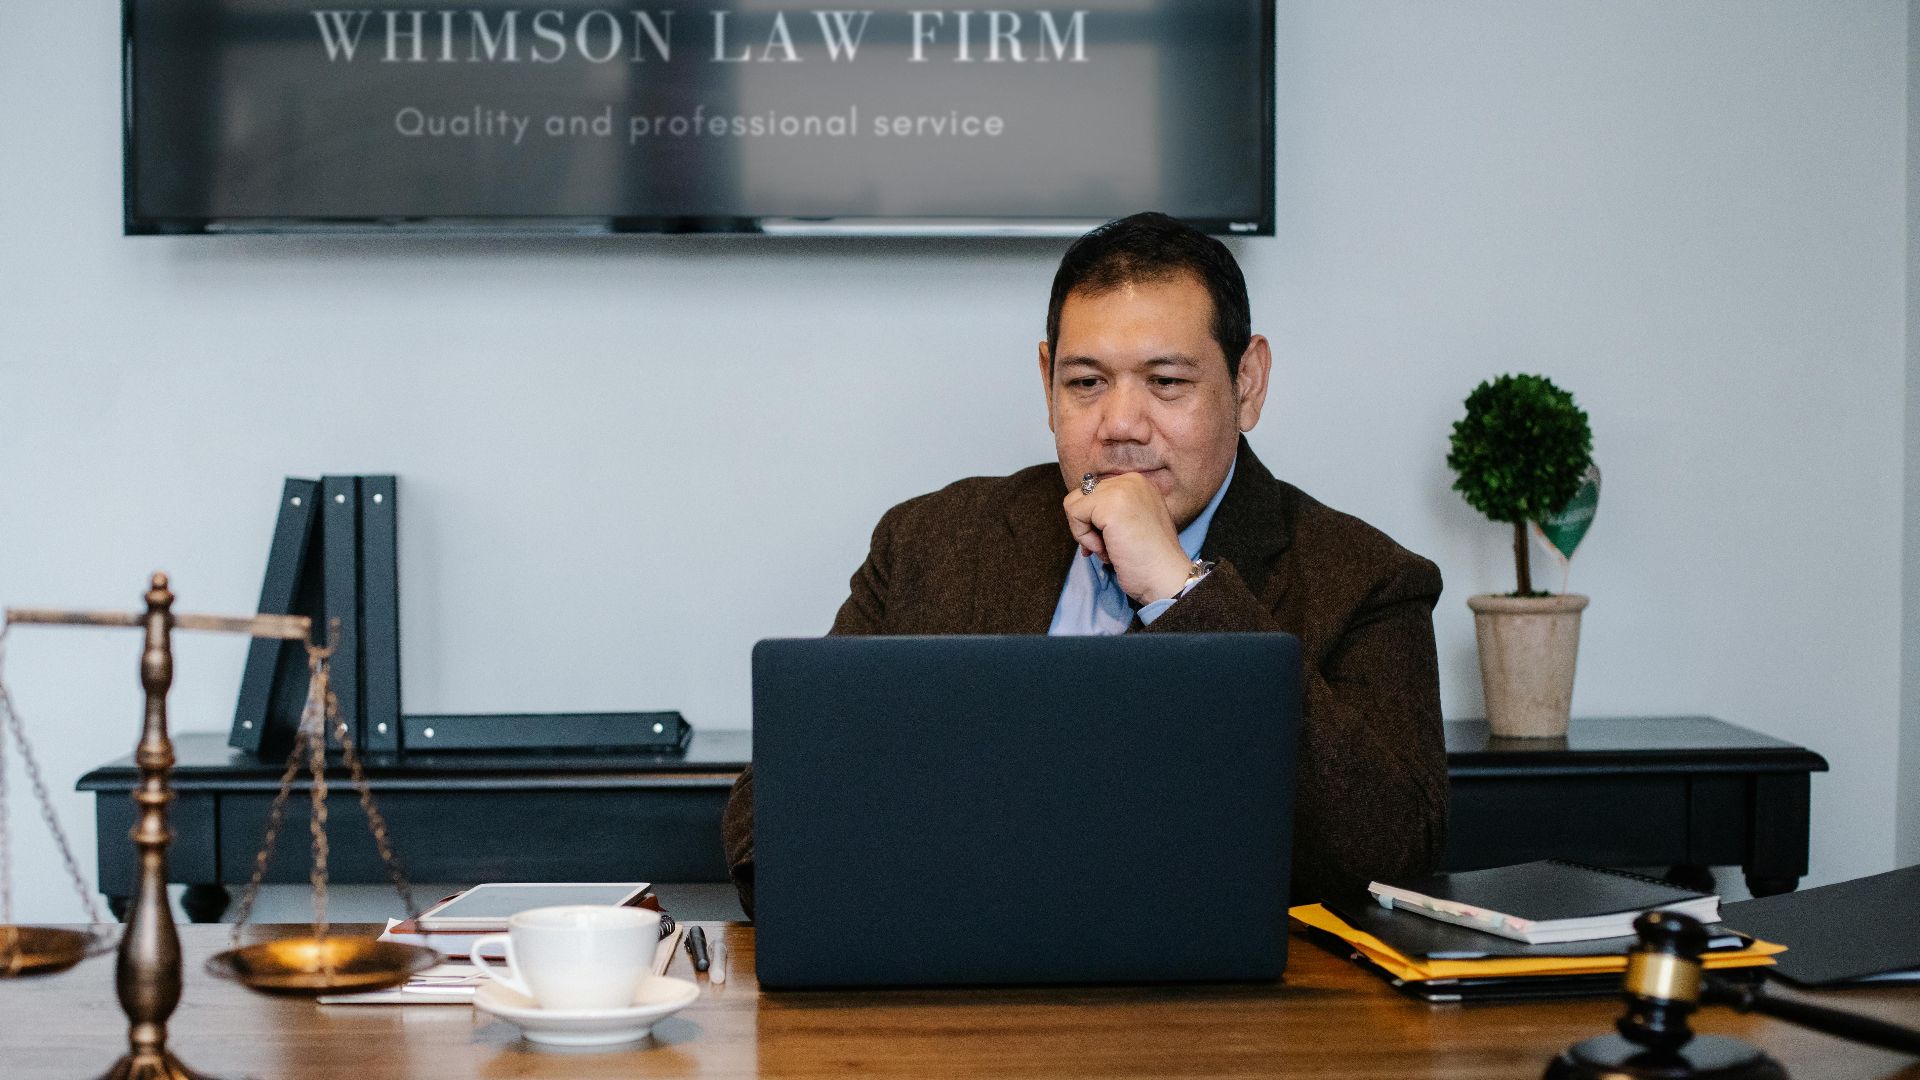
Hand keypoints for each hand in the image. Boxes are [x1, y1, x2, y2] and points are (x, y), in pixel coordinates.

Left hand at [1062, 473, 1195, 603]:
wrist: (1166, 577)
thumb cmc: (1149, 559)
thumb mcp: (1131, 523)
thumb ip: (1110, 511)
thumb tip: (1078, 513)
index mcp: (1138, 483)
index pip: (1095, 493)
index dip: (1094, 521)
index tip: (1109, 541)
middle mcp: (1131, 480)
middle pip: (1082, 497)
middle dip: (1088, 527)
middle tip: (1108, 547)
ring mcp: (1121, 489)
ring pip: (1074, 504)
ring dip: (1085, 533)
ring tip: (1109, 548)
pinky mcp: (1109, 504)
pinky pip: (1074, 513)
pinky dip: (1083, 538)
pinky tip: (1106, 549)